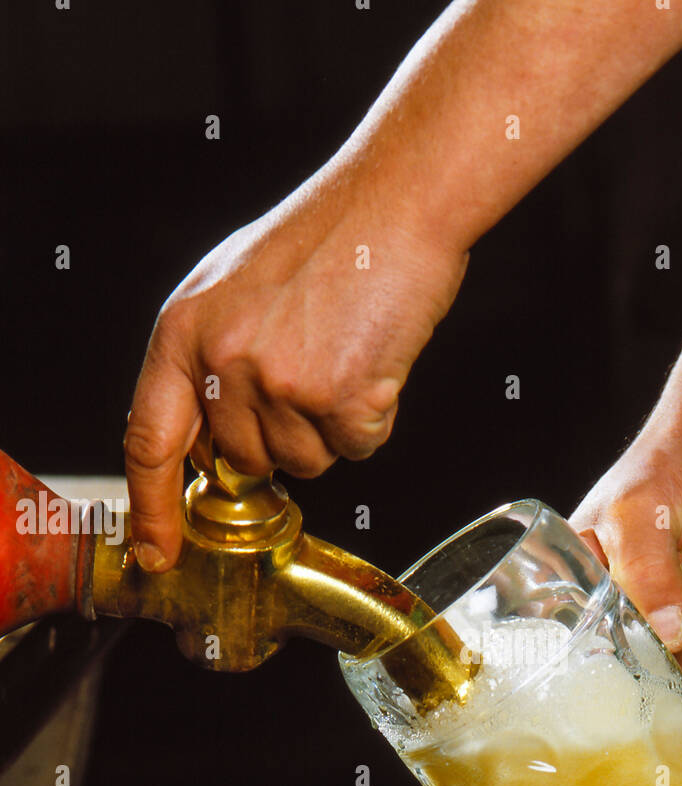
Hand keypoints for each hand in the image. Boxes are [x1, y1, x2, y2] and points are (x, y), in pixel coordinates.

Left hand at [123, 163, 468, 569]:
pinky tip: (373, 364)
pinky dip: (373, 418)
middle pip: (247, 462)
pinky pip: (358, 448)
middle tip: (311, 376)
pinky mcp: (339, 397)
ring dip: (332, 428)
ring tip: (344, 358)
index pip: (149, 440)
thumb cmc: (326, 238)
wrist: (395, 205)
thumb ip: (209, 363)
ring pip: (306, 462)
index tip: (161, 548)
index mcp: (184, 331)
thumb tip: (209, 439)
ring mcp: (280, 382)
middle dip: (284, 439)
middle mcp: (223, 360)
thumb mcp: (232, 289)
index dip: (153, 505)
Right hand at [569, 433, 681, 703]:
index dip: (637, 662)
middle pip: (657, 678)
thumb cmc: (664, 474)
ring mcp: (668, 643)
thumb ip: (647, 574)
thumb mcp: (641, 514)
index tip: (674, 637)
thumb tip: (669, 637)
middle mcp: (620, 632)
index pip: (598, 664)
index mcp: (581, 604)